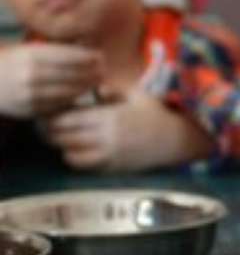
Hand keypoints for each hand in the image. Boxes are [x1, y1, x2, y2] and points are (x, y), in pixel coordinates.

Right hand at [0, 43, 103, 117]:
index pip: (69, 56)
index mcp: (31, 55)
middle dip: (91, 73)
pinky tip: (79, 93)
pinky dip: (72, 99)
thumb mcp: (28, 49)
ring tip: (95, 82)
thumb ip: (54, 47)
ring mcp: (30, 94)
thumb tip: (86, 42)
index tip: (100, 56)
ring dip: (85, 87)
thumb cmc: (13, 61)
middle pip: (73, 75)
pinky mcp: (30, 109)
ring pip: (69, 92)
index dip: (88, 57)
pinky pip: (59, 105)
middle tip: (103, 71)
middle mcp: (31, 75)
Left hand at [42, 86, 211, 171]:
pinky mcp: (113, 166)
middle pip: (62, 137)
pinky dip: (75, 159)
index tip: (51, 113)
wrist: (176, 140)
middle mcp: (105, 137)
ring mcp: (109, 154)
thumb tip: (95, 88)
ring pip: (69, 153)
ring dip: (62, 146)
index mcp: (108, 116)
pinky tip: (78, 151)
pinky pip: (84, 165)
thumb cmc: (157, 114)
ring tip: (63, 139)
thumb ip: (113, 91)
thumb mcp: (137, 95)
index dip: (53, 117)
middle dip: (51, 132)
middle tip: (50, 127)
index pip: (66, 119)